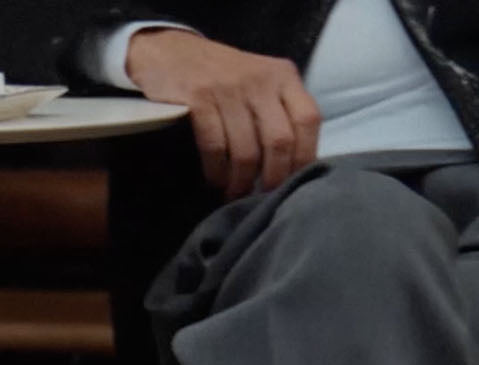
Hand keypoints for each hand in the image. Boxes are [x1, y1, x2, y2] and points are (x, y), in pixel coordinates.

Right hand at [126, 29, 321, 197]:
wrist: (170, 53)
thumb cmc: (221, 78)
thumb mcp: (260, 83)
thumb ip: (280, 113)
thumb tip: (293, 168)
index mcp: (283, 76)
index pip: (308, 121)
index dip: (303, 159)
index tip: (291, 184)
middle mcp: (260, 79)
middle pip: (279, 141)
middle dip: (272, 179)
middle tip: (261, 197)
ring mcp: (229, 88)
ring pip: (247, 151)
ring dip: (241, 183)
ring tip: (235, 195)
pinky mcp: (199, 99)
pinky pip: (215, 147)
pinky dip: (216, 172)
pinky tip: (216, 180)